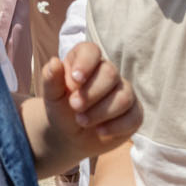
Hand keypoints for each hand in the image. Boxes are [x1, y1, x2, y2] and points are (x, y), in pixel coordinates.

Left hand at [40, 41, 141, 156]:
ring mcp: (123, 91)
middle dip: (91, 93)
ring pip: (124, 97)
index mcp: (85, 60)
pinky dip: (115, 127)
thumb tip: (55, 61)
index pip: (91, 50)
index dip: (85, 63)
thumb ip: (51, 78)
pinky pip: (134, 117)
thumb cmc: (60, 108)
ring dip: (101, 112)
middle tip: (74, 106)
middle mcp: (107, 71)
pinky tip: (100, 131)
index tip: (75, 80)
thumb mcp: (51, 95)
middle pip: (110, 73)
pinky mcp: (134, 112)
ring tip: (82, 121)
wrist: (70, 135)